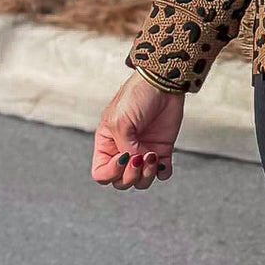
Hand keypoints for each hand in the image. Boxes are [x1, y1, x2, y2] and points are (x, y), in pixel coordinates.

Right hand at [91, 72, 184, 191]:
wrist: (162, 83)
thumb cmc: (136, 96)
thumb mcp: (121, 122)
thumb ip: (124, 147)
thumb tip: (134, 165)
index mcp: (107, 144)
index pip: (101, 173)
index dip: (111, 173)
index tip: (123, 156)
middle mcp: (124, 150)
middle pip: (121, 182)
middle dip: (130, 176)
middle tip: (140, 156)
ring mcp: (143, 151)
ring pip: (141, 182)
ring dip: (146, 175)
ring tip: (152, 155)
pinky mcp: (162, 150)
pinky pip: (162, 174)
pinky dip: (162, 172)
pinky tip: (161, 159)